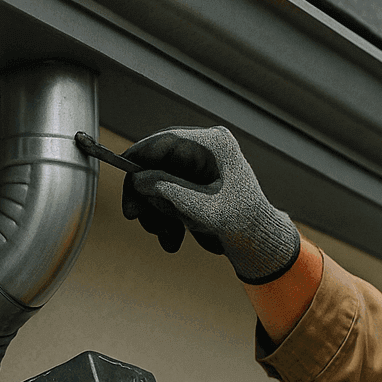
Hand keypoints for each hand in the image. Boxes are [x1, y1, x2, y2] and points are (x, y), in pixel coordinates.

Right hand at [121, 126, 301, 283]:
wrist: (261, 241)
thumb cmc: (241, 222)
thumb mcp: (200, 208)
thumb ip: (167, 190)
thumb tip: (136, 179)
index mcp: (214, 144)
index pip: (166, 140)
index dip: (139, 156)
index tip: (121, 170)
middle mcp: (207, 148)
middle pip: (160, 162)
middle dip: (147, 195)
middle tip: (135, 217)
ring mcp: (202, 164)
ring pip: (162, 180)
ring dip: (157, 212)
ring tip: (166, 239)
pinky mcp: (198, 181)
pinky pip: (171, 192)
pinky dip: (167, 215)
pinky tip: (173, 239)